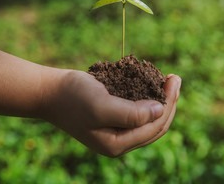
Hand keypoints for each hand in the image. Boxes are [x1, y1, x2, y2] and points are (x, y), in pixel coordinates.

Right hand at [40, 70, 180, 156]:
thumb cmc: (72, 97)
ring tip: (167, 81)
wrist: (49, 92)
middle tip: (175, 78)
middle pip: (155, 126)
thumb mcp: (101, 105)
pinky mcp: (112, 119)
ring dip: (161, 101)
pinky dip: (147, 99)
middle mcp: (119, 142)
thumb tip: (160, 110)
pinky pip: (137, 112)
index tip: (174, 79)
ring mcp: (116, 131)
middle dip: (169, 102)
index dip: (169, 103)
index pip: (155, 127)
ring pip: (148, 120)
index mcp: (117, 144)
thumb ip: (131, 113)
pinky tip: (151, 84)